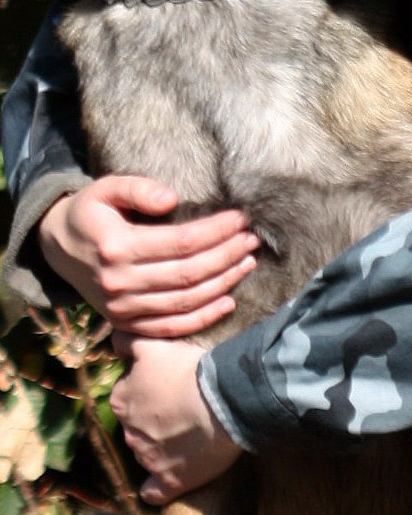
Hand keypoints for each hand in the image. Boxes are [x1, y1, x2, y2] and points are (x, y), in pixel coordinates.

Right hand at [39, 175, 258, 336]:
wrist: (56, 248)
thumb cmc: (90, 212)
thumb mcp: (105, 188)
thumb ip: (137, 188)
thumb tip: (171, 199)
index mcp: (116, 247)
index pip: (180, 243)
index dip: (216, 231)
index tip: (240, 218)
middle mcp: (119, 283)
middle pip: (187, 274)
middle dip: (226, 256)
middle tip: (252, 239)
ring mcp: (122, 309)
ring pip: (184, 302)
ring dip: (222, 284)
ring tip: (248, 262)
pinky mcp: (126, 324)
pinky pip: (170, 327)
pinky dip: (202, 318)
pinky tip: (228, 301)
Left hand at [110, 335, 242, 503]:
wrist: (224, 401)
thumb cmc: (190, 369)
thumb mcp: (154, 345)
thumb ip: (129, 343)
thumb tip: (114, 340)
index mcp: (122, 399)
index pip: (127, 392)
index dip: (147, 386)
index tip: (168, 382)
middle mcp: (128, 431)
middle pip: (136, 422)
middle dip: (152, 416)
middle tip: (181, 404)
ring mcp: (147, 459)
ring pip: (146, 451)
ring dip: (161, 444)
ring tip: (189, 432)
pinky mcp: (168, 482)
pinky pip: (153, 491)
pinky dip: (157, 486)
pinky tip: (168, 477)